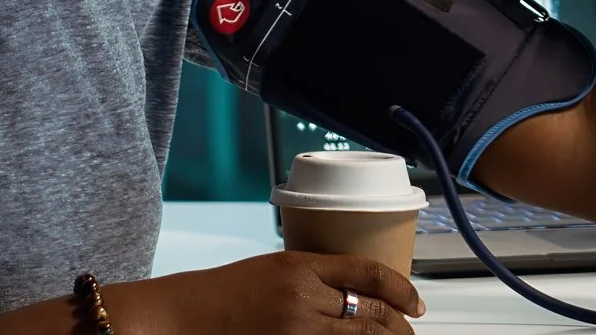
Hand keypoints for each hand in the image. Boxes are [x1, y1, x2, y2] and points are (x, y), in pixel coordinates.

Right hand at [110, 251, 422, 334]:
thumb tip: (355, 295)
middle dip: (398, 326)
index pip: (369, 273)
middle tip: (409, 331)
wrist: (178, 317)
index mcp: (300, 267)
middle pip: (371, 314)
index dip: (402, 290)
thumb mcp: (272, 271)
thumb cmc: (220, 294)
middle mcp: (302, 299)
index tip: (417, 303)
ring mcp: (295, 332)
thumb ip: (312, 279)